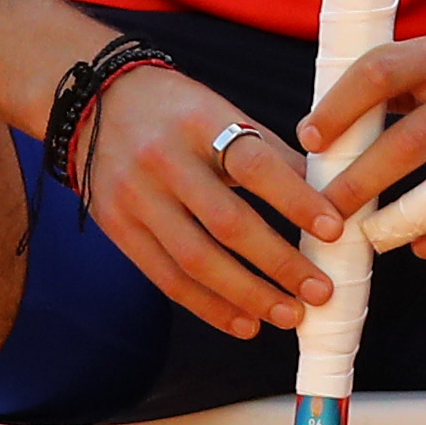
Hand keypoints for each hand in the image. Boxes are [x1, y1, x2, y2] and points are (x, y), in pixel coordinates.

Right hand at [74, 62, 345, 338]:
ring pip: (196, 260)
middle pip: (226, 222)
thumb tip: (323, 198)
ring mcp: (136, 197)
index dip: (295, 199)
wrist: (91, 101)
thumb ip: (265, 151)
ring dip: (247, 295)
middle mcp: (163, 160)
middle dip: (278, 263)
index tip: (334, 230)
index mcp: (198, 121)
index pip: (253, 164)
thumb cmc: (174, 109)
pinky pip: (167, 279)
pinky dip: (208, 306)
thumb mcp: (218, 110)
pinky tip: (244, 323)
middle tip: (319, 291)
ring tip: (287, 314)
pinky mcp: (118, 228)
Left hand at [299, 15, 425, 263]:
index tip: (309, 138)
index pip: (384, 71)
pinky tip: (424, 245)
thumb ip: (408, 79)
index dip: (341, 105)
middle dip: (361, 181)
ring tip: (371, 237)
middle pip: (412, 139)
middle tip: (326, 210)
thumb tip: (337, 118)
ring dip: (406, 218)